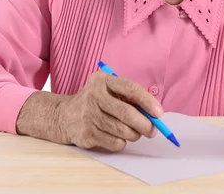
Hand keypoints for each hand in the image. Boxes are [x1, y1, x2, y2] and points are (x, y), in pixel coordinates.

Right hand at [17, 72, 161, 150]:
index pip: (130, 88)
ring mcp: (88, 115)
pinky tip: (117, 136)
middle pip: (126, 113)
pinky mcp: (86, 133)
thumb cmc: (96, 102)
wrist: (64, 115)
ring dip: (134, 135)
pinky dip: (122, 142)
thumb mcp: (109, 91)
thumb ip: (129, 99)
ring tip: (134, 133)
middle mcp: (94, 96)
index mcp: (103, 80)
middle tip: (153, 130)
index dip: (147, 101)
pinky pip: (114, 143)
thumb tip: (154, 115)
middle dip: (144, 124)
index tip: (159, 113)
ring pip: (122, 130)